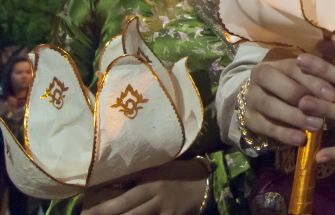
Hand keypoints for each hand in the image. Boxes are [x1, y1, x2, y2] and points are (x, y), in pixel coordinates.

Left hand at [81, 159, 207, 214]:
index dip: (102, 207)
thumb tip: (108, 180)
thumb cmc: (177, 173)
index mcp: (149, 182)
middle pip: (125, 212)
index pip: (122, 198)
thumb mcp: (157, 169)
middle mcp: (155, 197)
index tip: (83, 211)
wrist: (206, 183)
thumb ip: (136, 175)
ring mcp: (164, 212)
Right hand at [242, 47, 334, 146]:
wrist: (262, 98)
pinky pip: (266, 127)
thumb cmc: (293, 84)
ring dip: (295, 117)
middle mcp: (260, 76)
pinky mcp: (249, 119)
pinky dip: (285, 134)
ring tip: (317, 126)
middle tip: (324, 110)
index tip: (332, 95)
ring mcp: (252, 98)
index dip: (313, 81)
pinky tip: (301, 139)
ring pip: (271, 106)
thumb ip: (327, 79)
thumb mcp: (308, 79)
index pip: (294, 68)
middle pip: (279, 84)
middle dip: (303, 97)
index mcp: (277, 62)